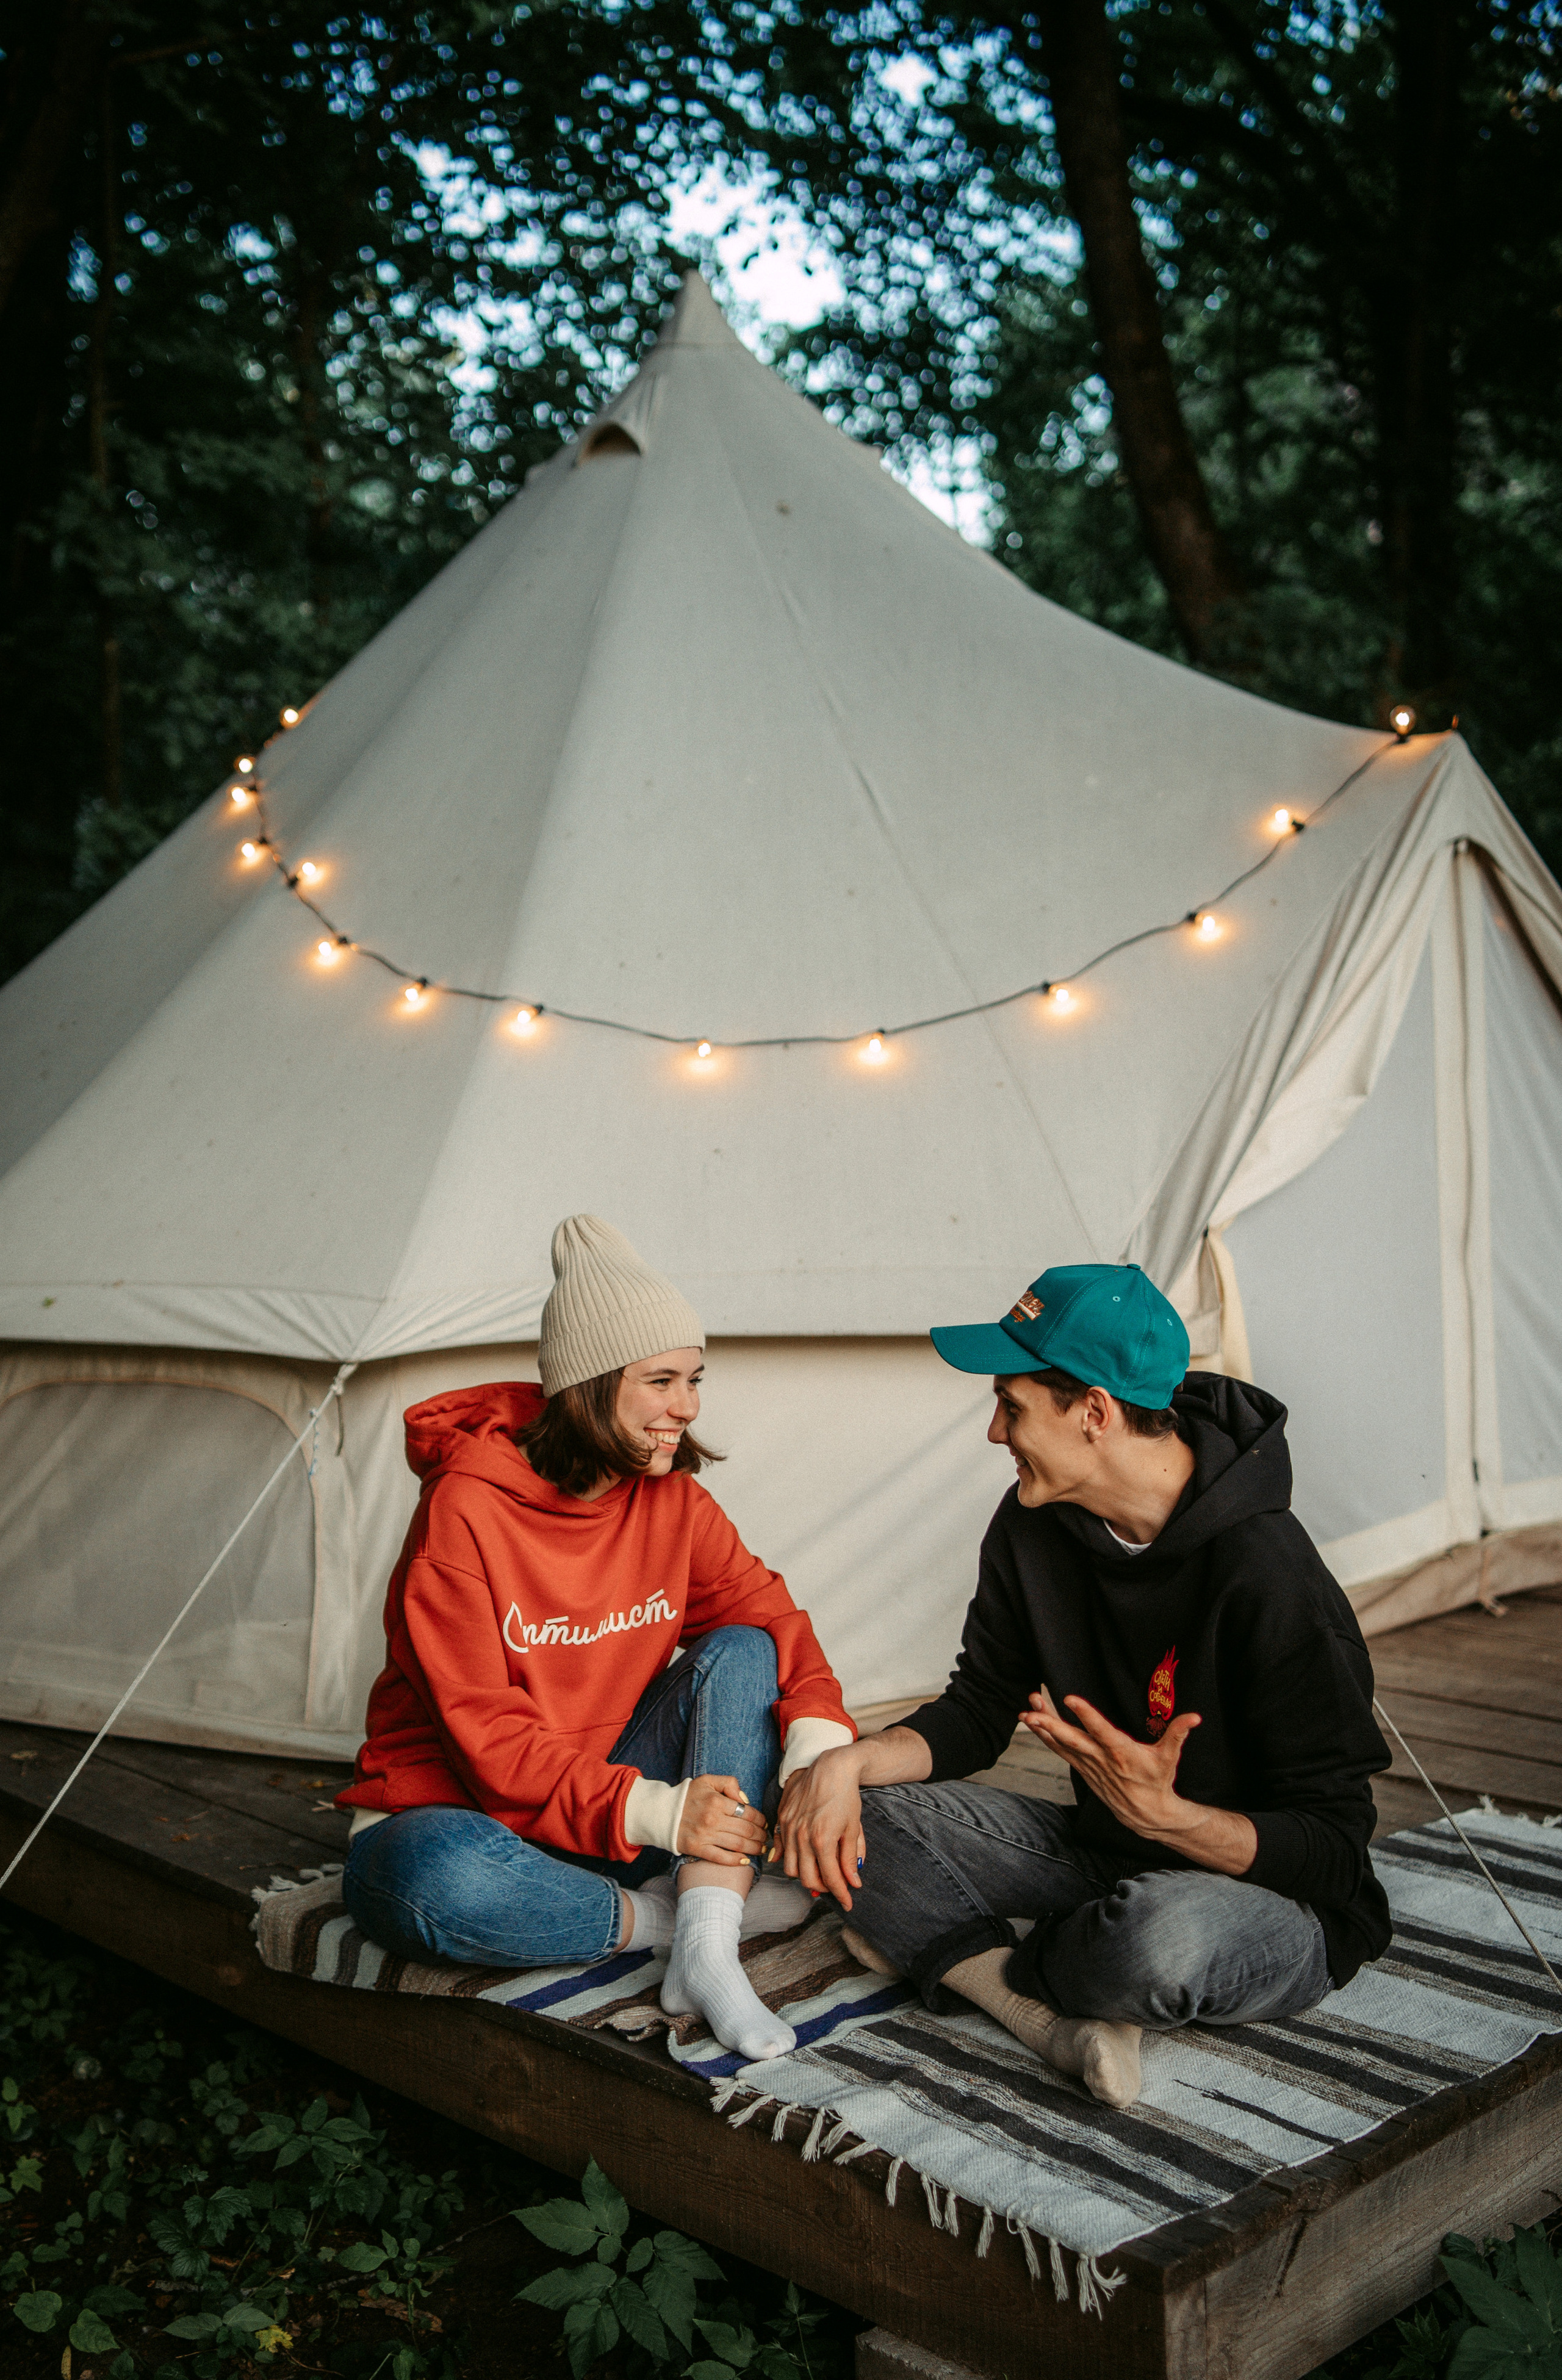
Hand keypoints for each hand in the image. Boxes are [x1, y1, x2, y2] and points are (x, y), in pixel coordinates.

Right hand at [676, 1775, 768, 1865]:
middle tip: (765, 1837)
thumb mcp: (708, 1780)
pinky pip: (721, 1857)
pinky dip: (736, 1861)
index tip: (765, 1823)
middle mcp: (712, 1819)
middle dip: (760, 1835)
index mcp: (717, 1801)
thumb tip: (745, 1799)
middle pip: (746, 1830)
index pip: (747, 1813)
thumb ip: (729, 1783)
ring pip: (737, 1845)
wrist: (662, 1812)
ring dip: (754, 1848)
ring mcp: (705, 1836)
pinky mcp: (697, 1849)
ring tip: (761, 1848)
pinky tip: (746, 1861)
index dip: (760, 1820)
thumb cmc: (688, 1796)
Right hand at [772, 1746, 866, 1910]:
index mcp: (823, 1839)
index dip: (841, 1894)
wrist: (830, 1766)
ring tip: (820, 1871)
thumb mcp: (853, 1828)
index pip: (831, 1879)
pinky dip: (790, 1859)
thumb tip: (853, 1882)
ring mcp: (788, 1828)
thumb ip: (850, 1858)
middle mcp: (802, 1836)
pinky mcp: (781, 1819)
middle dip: (824, 1888)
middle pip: (807, 1879)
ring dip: (805, 1875)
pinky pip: (780, 1849)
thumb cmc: (846, 1795)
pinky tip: (803, 1858)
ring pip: (790, 1868)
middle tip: (836, 1886)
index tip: (848, 1903)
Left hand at [1021, 1687, 1199, 1839]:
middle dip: (1051, 1724)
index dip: (1086, 1715)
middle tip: (1032, 1711)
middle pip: (1072, 1740)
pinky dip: (1047, 1739)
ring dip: (1044, 1728)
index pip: (1101, 1731)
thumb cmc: (1158, 1781)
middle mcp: (1101, 1759)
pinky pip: (1061, 1752)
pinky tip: (1034, 1725)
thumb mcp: (1170, 1758)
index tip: (1070, 1698)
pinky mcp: (1083, 1770)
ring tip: (1026, 1710)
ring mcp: (1089, 1766)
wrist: (1147, 1814)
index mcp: (1121, 1752)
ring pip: (1062, 1745)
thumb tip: (1195, 1717)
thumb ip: (1178, 1734)